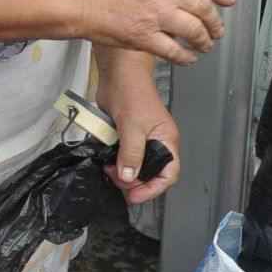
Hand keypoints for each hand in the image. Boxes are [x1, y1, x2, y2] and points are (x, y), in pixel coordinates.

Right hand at [73, 0, 235, 65]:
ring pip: (193, 29)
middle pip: (202, 5)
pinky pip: (174, 51)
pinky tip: (188, 58)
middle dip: (214, 20)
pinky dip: (185, 57)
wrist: (74, 0)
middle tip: (217, 28)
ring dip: (203, 40)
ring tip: (205, 44)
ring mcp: (154, 15)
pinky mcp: (143, 37)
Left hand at [95, 54, 180, 205]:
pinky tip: (103, 152)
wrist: (117, 75)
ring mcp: (138, 140)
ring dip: (118, 170)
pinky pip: (118, 155)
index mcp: (166, 141)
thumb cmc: (133, 92)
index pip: (168, 174)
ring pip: (131, 166)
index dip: (153, 188)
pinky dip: (110, 157)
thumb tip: (129, 177)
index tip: (134, 196)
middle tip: (116, 175)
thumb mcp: (133, 127)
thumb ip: (132, 153)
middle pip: (148, 174)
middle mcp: (154, 143)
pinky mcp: (124, 136)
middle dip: (131, 180)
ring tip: (108, 165)